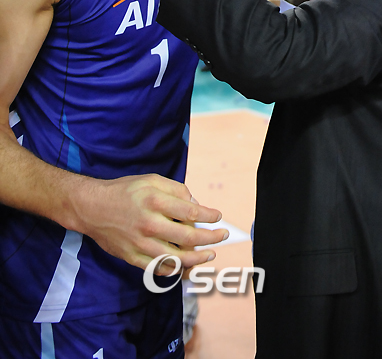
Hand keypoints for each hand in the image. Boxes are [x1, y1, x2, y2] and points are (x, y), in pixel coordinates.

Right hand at [76, 172, 227, 273]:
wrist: (91, 207)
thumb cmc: (124, 191)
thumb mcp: (150, 179)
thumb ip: (175, 189)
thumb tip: (195, 202)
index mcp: (154, 200)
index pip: (190, 211)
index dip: (209, 215)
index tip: (218, 217)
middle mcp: (149, 223)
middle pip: (188, 236)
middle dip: (211, 238)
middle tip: (222, 236)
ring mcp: (140, 243)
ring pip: (176, 258)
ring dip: (197, 258)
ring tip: (209, 254)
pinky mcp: (132, 257)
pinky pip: (159, 268)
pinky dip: (175, 269)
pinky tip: (185, 265)